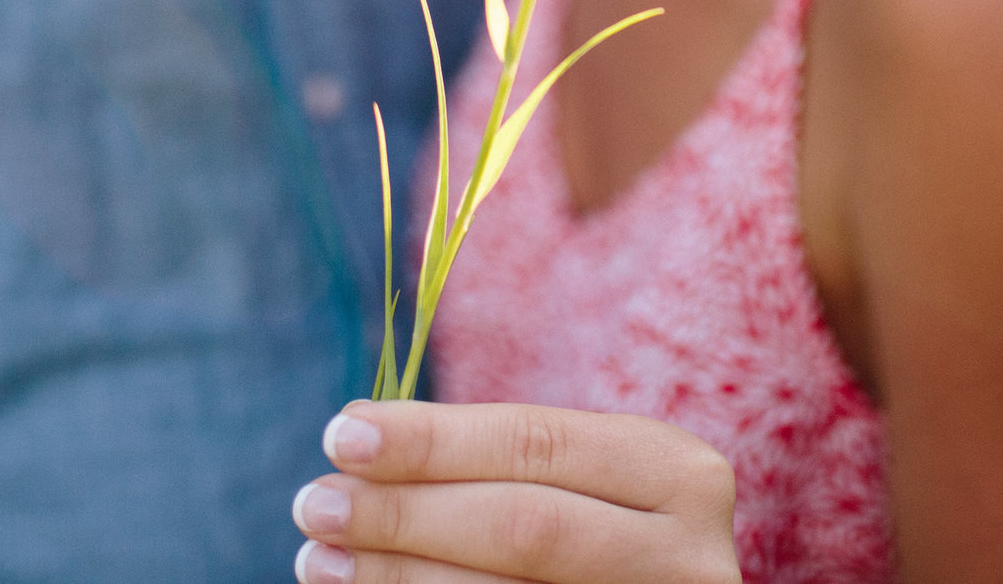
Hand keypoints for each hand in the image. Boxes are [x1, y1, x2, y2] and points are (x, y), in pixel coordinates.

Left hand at [289, 399, 738, 583]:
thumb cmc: (597, 538)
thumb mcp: (581, 486)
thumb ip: (500, 465)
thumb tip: (363, 444)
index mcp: (678, 473)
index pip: (537, 443)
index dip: (433, 441)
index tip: (342, 433)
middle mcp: (689, 555)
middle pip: (524, 525)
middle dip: (405, 512)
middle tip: (314, 503)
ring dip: (397, 577)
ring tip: (321, 558)